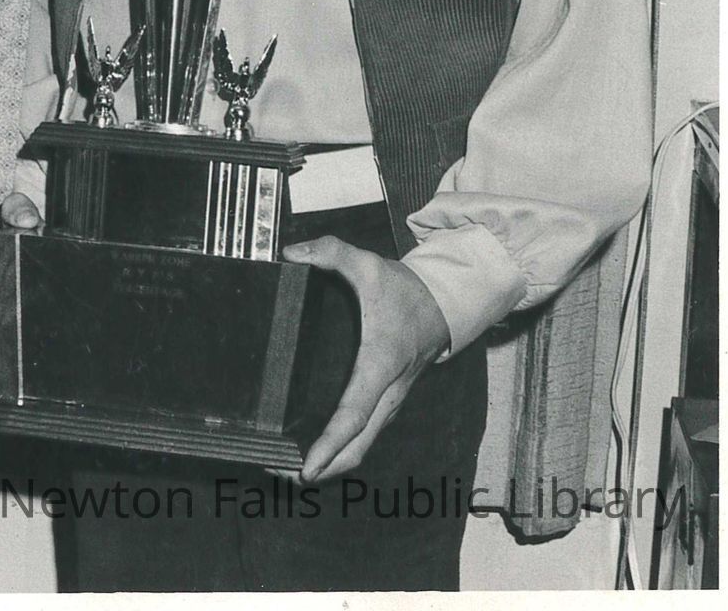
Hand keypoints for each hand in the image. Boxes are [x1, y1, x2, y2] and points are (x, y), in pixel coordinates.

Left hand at [283, 236, 451, 481]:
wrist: (444, 304)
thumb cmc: (404, 290)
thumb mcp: (369, 264)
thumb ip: (331, 252)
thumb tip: (290, 252)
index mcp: (380, 364)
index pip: (353, 414)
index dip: (329, 443)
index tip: (307, 466)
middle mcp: (388, 392)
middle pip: (358, 446)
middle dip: (324, 468)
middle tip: (282, 475)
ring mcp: (389, 402)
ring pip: (363, 446)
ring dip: (331, 464)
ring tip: (288, 471)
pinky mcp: (386, 402)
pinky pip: (364, 436)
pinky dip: (342, 451)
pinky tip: (314, 453)